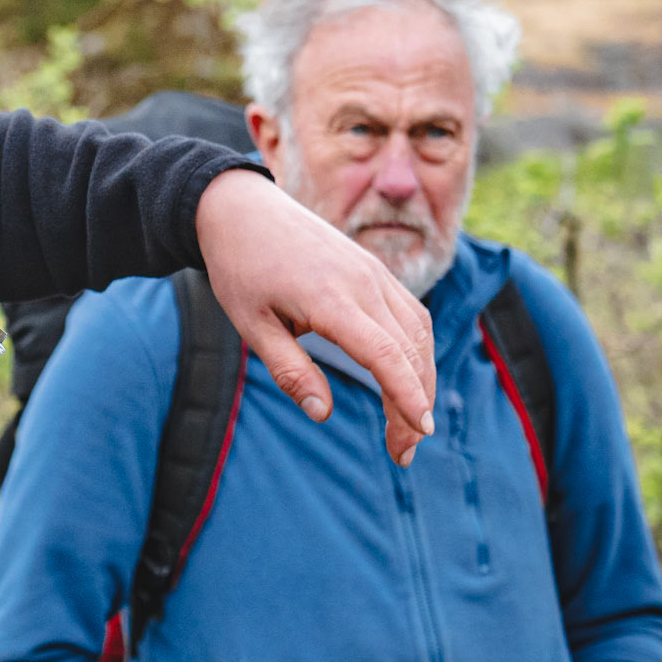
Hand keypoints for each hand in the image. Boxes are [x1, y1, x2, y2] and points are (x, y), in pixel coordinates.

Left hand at [195, 168, 435, 464]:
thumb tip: (323, 414)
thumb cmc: (240, 267)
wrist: (241, 208)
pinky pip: (410, 313)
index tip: (420, 433)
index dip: (407, 395)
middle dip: (414, 404)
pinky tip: (406, 379)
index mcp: (329, 297)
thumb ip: (289, 370)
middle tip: (402, 453)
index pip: (384, 353)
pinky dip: (417, 351)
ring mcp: (373, 272)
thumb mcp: (250, 324)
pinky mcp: (374, 269)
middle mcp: (362, 282)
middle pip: (408, 350)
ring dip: (420, 379)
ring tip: (408, 425)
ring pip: (418, 332)